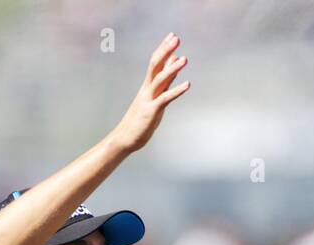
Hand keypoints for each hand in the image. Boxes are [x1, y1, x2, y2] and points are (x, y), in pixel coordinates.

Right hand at [109, 33, 190, 154]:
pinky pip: (165, 98)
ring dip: (173, 69)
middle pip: (155, 65)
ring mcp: (148, 100)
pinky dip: (177, 90)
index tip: (172, 36)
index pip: (155, 62)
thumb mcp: (154, 98)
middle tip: (176, 38)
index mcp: (147, 86)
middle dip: (165, 51)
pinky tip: (187, 84)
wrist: (125, 138)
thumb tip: (174, 66)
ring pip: (160, 79)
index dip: (163, 48)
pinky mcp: (152, 111)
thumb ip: (165, 83)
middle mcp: (147, 89)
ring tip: (185, 59)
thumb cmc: (140, 119)